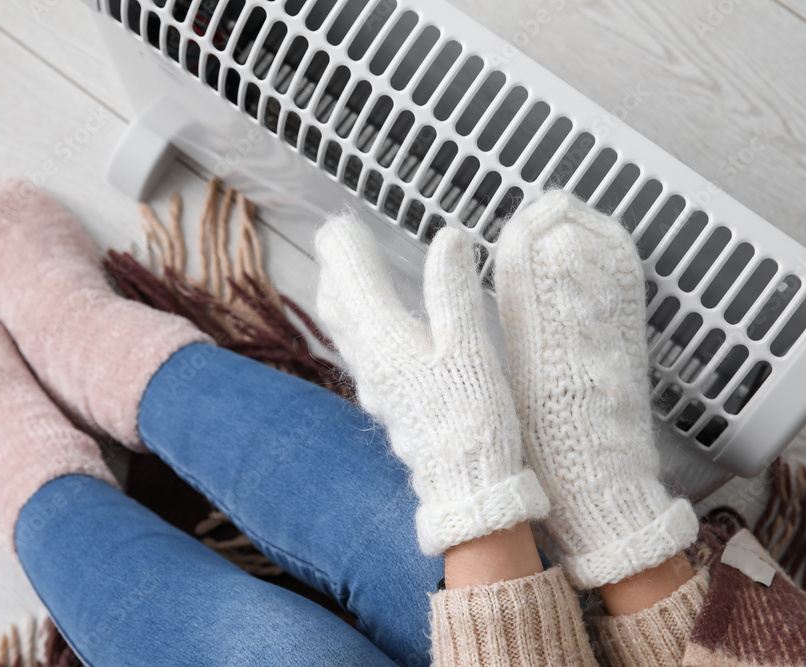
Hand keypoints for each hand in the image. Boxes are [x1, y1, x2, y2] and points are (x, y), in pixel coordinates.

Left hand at [315, 211, 547, 555]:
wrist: (466, 485)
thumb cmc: (472, 419)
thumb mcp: (470, 348)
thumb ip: (455, 291)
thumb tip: (449, 237)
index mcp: (386, 341)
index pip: (354, 282)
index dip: (345, 250)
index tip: (338, 224)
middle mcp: (370, 362)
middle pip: (339, 307)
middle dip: (335, 271)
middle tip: (333, 243)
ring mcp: (375, 386)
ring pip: (346, 332)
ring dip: (341, 298)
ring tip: (341, 277)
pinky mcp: (388, 403)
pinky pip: (360, 353)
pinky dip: (357, 327)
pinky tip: (370, 331)